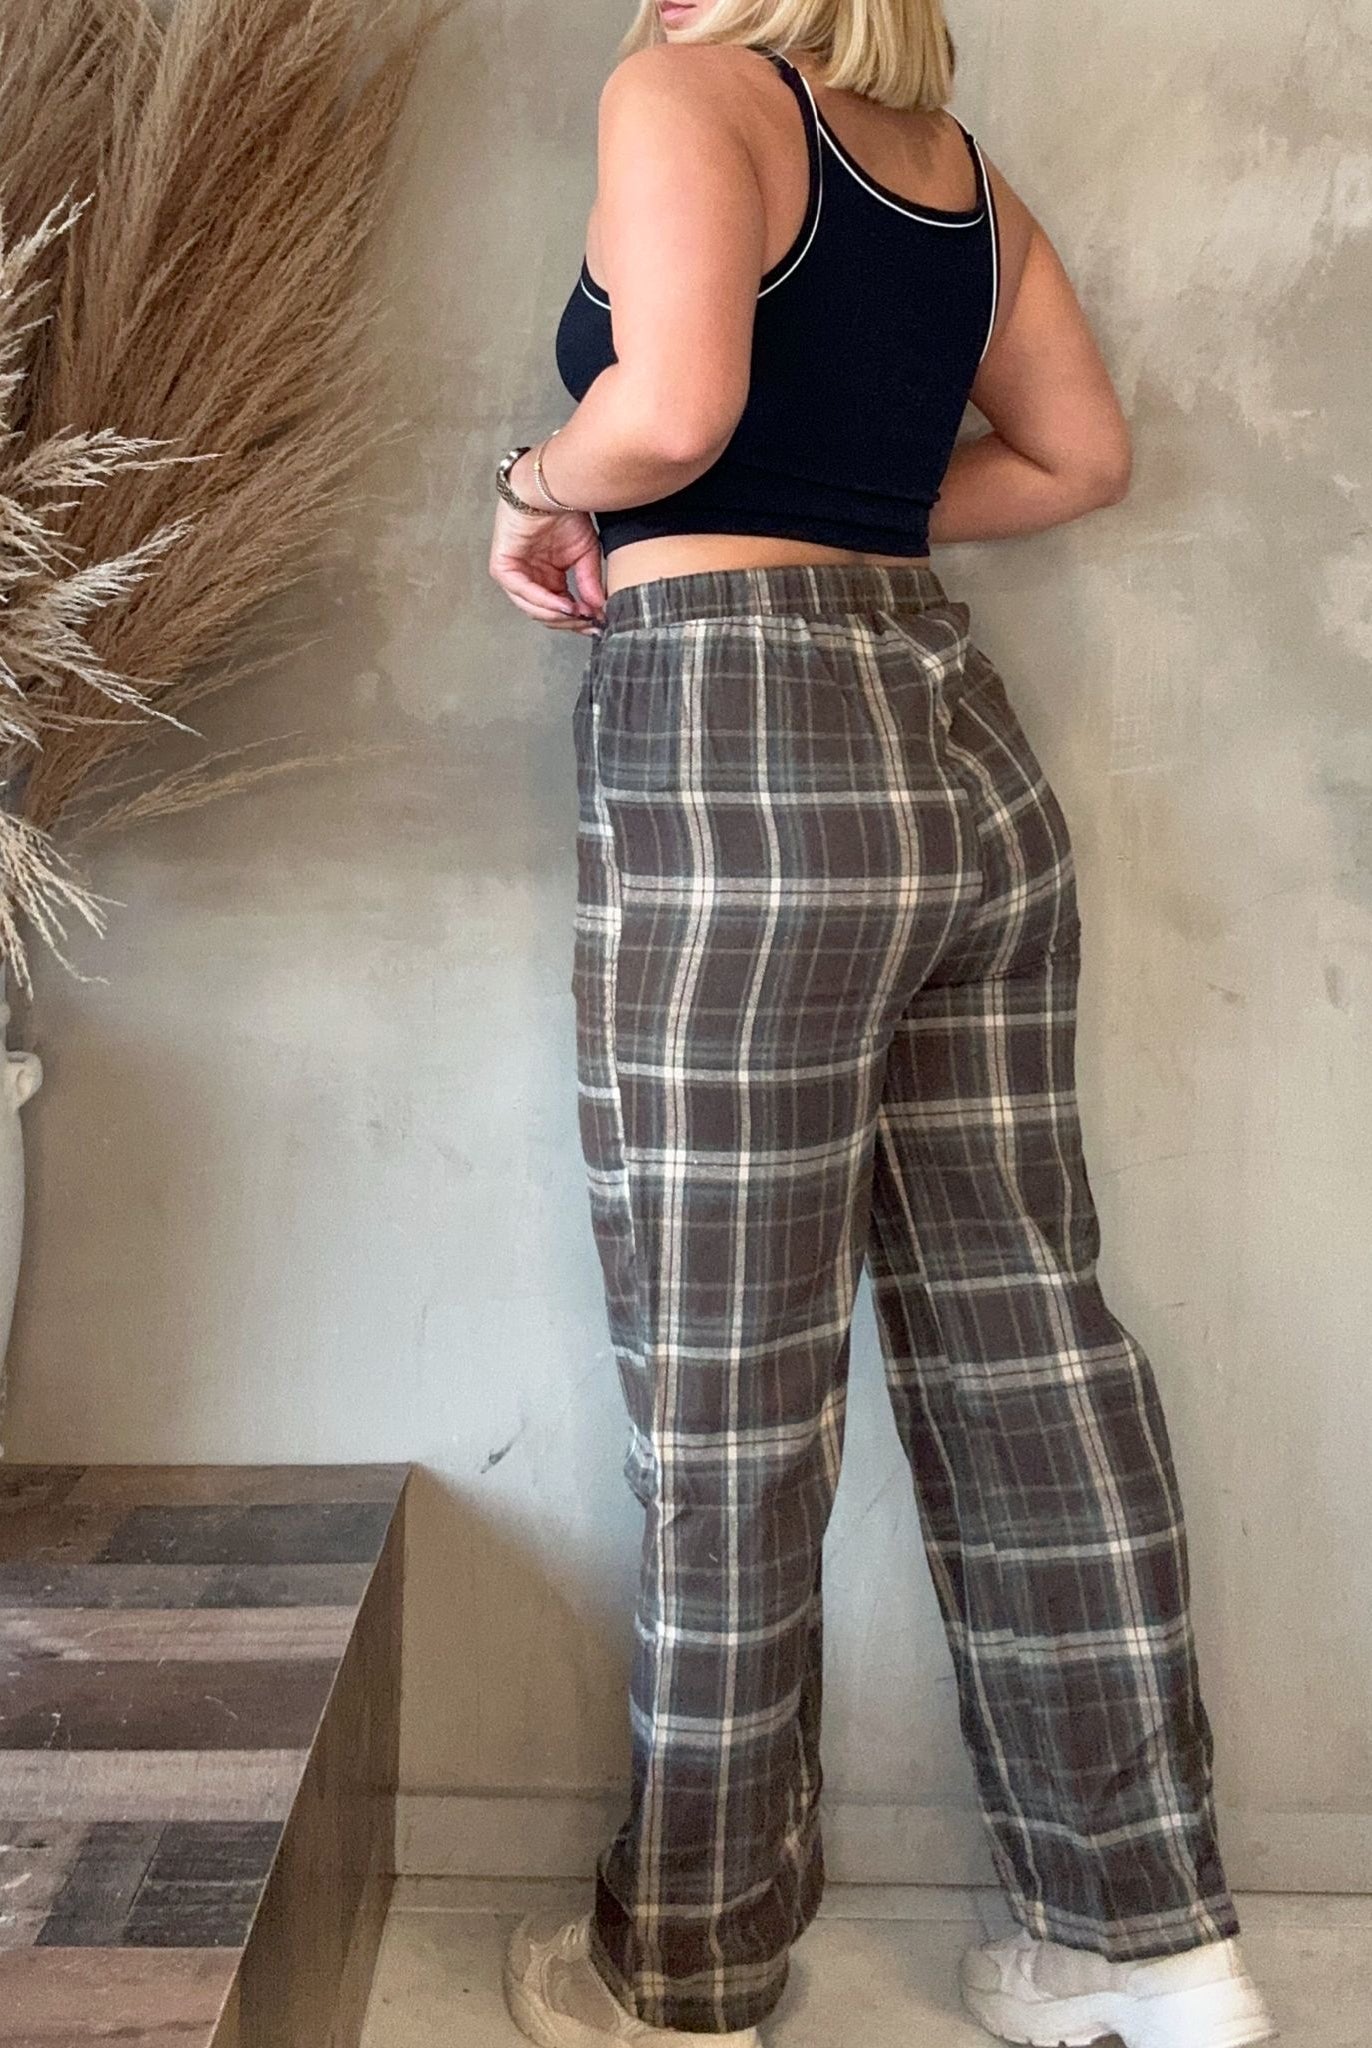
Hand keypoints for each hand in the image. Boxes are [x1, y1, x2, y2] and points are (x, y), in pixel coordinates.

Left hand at [489, 450, 606, 633]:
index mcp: (546, 578)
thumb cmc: (565, 513)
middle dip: (568, 622)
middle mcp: (529, 578)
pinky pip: (522, 591)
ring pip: (532, 607)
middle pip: (545, 613)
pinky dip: (544, 600)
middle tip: (589, 624)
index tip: (597, 625)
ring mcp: (514, 574)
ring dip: (557, 615)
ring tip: (578, 616)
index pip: (559, 609)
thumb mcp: (585, 555)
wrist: (551, 487)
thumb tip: (598, 610)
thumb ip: (590, 584)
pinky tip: (564, 605)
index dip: (578, 620)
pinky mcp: (503, 567)